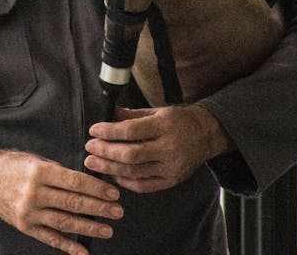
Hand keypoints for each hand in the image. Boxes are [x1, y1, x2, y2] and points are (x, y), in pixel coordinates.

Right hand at [0, 145, 123, 254]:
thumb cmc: (14, 166)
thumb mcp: (37, 161)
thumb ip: (60, 173)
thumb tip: (89, 183)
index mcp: (40, 172)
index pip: (75, 182)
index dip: (96, 189)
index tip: (114, 193)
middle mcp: (34, 193)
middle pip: (73, 203)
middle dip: (98, 208)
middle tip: (118, 212)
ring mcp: (29, 212)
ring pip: (64, 222)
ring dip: (89, 228)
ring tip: (107, 229)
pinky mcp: (25, 226)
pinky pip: (49, 238)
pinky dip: (67, 246)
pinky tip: (82, 251)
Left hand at [84, 104, 233, 192]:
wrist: (207, 134)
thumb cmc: (179, 121)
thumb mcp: (157, 111)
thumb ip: (131, 115)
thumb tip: (108, 114)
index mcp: (164, 127)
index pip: (130, 131)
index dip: (109, 132)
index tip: (94, 130)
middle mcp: (169, 148)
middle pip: (130, 155)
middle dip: (105, 152)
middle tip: (89, 148)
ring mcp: (171, 167)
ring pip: (134, 172)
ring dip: (110, 168)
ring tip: (93, 163)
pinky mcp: (172, 181)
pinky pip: (143, 186)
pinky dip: (125, 182)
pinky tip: (112, 174)